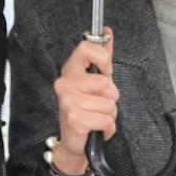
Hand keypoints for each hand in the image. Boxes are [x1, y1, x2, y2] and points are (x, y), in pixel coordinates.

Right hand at [53, 30, 118, 174]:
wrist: (74, 143)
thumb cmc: (85, 111)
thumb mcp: (95, 82)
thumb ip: (102, 57)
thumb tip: (107, 32)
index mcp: (70, 71)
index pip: (86, 48)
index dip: (103, 59)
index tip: (106, 71)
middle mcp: (65, 84)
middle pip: (105, 82)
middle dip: (110, 97)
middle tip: (98, 105)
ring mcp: (68, 101)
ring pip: (109, 103)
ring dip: (109, 115)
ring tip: (97, 117)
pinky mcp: (75, 119)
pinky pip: (106, 119)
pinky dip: (108, 128)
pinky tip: (96, 129)